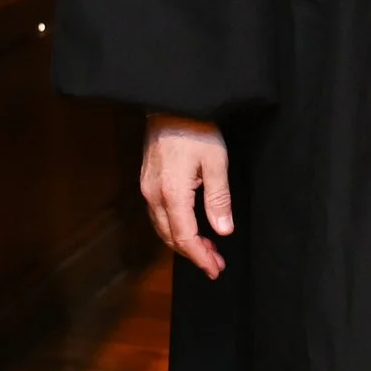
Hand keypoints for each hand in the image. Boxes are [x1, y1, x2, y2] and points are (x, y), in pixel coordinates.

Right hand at [141, 113, 233, 279]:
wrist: (171, 100)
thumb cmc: (196, 128)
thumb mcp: (216, 162)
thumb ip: (218, 199)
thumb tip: (223, 231)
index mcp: (172, 194)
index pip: (184, 237)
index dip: (200, 257)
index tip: (215, 270)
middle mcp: (153, 195)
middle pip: (170, 236)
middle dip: (193, 253)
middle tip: (215, 263)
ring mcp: (147, 187)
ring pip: (162, 227)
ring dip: (183, 241)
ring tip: (207, 248)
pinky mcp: (147, 179)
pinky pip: (158, 214)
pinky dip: (174, 227)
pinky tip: (190, 226)